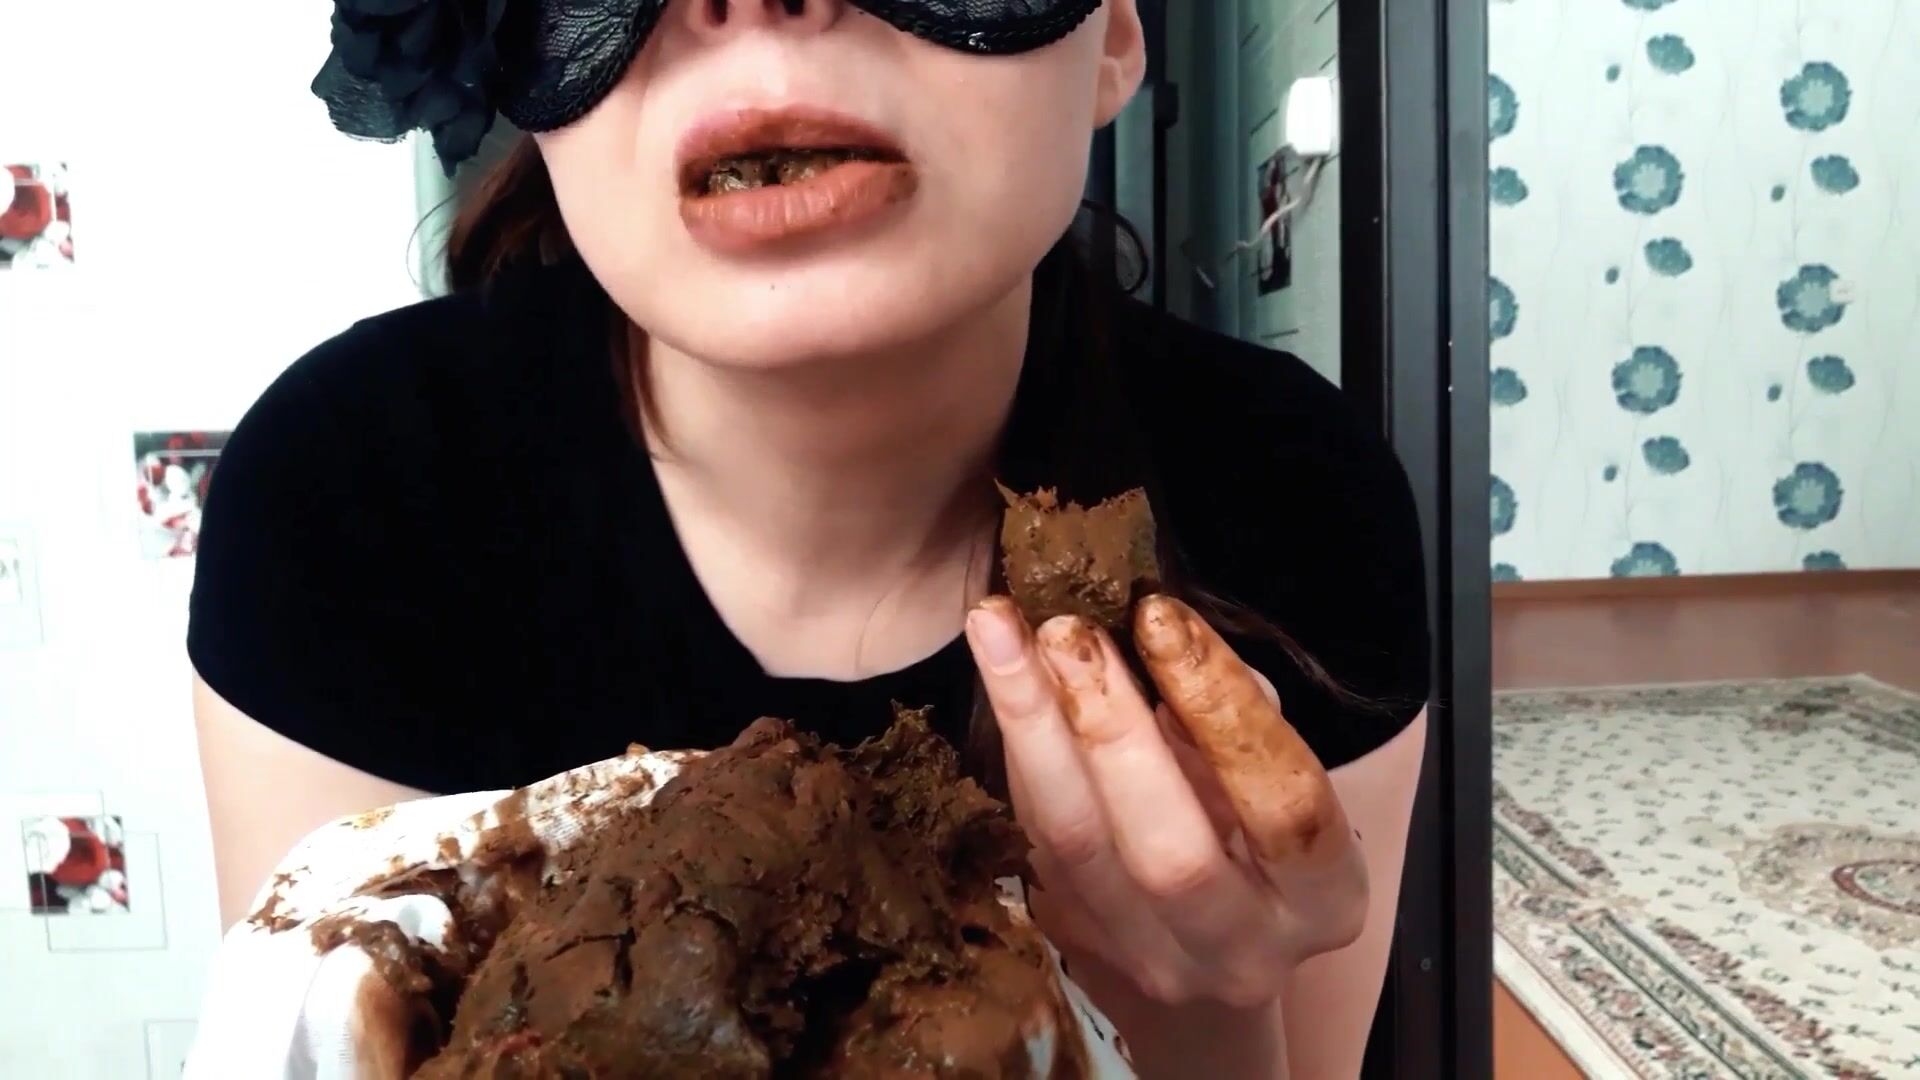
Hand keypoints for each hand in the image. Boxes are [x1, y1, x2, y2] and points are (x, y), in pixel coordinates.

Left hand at [964, 594, 1367, 1008]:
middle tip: (1065, 629)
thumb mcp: (1277, 772)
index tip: (1159, 615)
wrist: (1213, 950)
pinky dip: (1014, 750)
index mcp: (1324, 898)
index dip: (1222, 704)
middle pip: (1170, 853)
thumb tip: (1161, 641)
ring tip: (1000, 632)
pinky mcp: (1076, 946)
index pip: (1283, 802)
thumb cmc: (1261, 828)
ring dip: (1032, 726)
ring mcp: (1152, 962)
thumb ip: (1236, 715)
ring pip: (1075, 846)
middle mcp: (1242, 949)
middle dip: (1112, 727)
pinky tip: (996, 675)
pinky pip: (1032, 841)